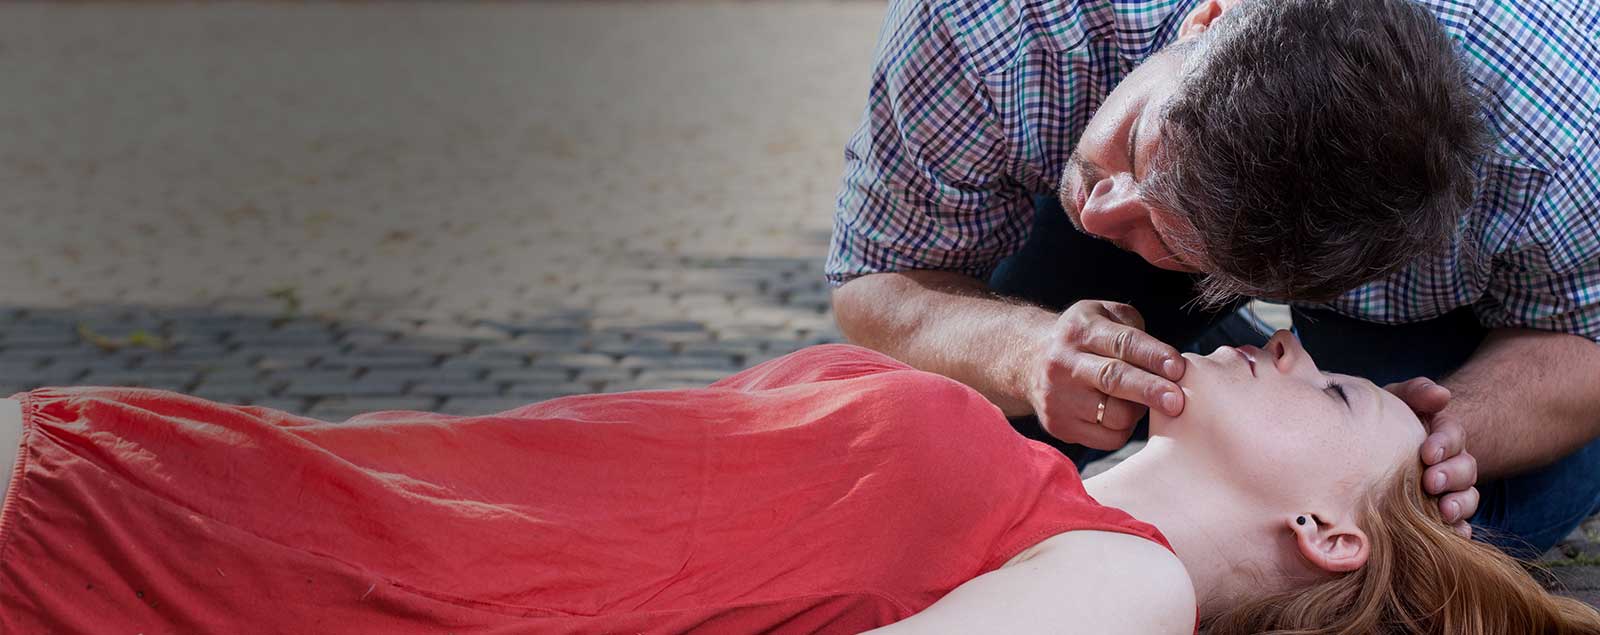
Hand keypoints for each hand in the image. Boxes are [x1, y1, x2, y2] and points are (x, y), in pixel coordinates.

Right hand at [1025, 300, 1185, 449]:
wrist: (1027, 360)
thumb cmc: (1081, 338)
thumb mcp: (1102, 315)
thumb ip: (1134, 328)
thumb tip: (1166, 363)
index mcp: (1079, 330)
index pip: (1122, 343)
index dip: (1153, 356)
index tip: (1178, 368)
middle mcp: (1064, 363)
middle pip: (1114, 379)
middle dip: (1150, 390)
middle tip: (1177, 401)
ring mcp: (1058, 397)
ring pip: (1114, 415)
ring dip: (1138, 411)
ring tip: (1138, 400)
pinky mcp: (1059, 425)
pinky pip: (1107, 438)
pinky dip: (1123, 429)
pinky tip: (1119, 415)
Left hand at [1386, 377, 1478, 537]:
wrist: (1372, 449)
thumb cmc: (1386, 421)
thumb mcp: (1397, 399)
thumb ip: (1417, 392)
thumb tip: (1441, 395)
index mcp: (1442, 434)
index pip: (1453, 435)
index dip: (1444, 444)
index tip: (1428, 452)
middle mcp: (1451, 462)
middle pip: (1465, 469)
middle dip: (1451, 476)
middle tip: (1431, 482)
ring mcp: (1449, 489)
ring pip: (1466, 497)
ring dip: (1459, 504)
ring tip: (1444, 512)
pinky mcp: (1440, 513)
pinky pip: (1458, 522)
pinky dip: (1459, 528)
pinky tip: (1453, 534)